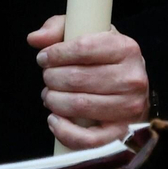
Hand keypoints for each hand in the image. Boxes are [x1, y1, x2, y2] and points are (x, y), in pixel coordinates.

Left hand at [27, 15, 149, 150]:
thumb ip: (58, 28)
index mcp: (125, 48)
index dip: (56, 54)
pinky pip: (89, 139)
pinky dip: (64, 131)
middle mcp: (132, 78)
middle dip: (52, 78)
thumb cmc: (104, 57)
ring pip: (79, 105)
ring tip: (49, 95)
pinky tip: (54, 119)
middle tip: (47, 77)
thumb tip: (35, 39)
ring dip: (54, 100)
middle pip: (77, 78)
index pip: (83, 48)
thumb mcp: (86, 33)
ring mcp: (130, 108)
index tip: (43, 58)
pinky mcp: (122, 132)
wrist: (132, 86)